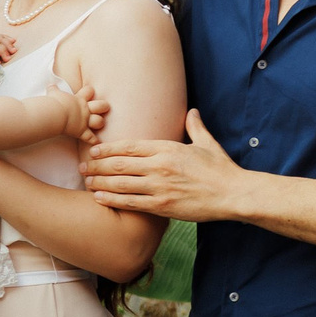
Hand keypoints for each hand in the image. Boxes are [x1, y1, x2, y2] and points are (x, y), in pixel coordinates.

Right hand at [55, 82, 110, 145]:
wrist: (55, 113)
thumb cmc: (55, 102)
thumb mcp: (54, 93)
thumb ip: (54, 89)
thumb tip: (50, 84)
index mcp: (79, 99)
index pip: (89, 91)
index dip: (90, 91)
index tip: (89, 91)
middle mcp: (85, 109)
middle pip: (101, 105)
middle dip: (103, 106)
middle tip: (103, 107)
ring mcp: (84, 121)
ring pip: (98, 121)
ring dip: (99, 123)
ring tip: (99, 124)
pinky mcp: (81, 131)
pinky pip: (90, 137)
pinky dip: (93, 140)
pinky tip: (97, 142)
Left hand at [82, 109, 244, 220]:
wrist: (234, 194)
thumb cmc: (221, 169)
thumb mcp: (207, 144)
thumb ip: (195, 127)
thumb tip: (192, 111)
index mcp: (168, 148)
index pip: (130, 146)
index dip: (108, 148)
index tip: (93, 149)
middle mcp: (160, 166)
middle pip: (119, 164)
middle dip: (97, 165)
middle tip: (81, 166)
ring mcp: (160, 186)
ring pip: (120, 183)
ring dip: (100, 182)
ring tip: (86, 181)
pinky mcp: (162, 205)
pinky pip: (130, 203)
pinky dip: (112, 200)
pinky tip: (98, 198)